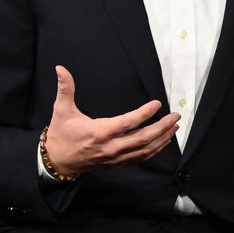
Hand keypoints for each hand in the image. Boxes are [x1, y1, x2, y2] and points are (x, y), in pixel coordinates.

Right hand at [45, 65, 179, 175]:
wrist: (58, 161)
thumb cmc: (62, 134)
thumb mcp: (61, 110)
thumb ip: (65, 88)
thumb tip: (60, 68)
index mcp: (100, 132)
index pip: (128, 122)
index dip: (144, 113)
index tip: (157, 104)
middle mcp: (111, 146)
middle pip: (143, 138)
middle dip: (162, 127)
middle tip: (175, 116)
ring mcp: (116, 157)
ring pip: (145, 150)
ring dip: (162, 138)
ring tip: (174, 127)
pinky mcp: (118, 163)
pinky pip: (140, 158)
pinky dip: (154, 150)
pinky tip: (163, 141)